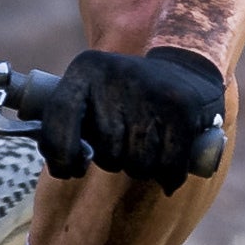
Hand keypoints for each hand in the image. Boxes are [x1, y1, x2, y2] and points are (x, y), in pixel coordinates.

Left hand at [37, 46, 226, 190]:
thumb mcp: (93, 95)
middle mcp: (116, 75)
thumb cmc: (126, 98)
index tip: (69, 170)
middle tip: (124, 143)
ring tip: (147, 147)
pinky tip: (169, 165)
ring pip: (138, 164)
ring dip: (142, 168)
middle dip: (115, 161)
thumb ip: (69, 125)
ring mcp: (152, 91)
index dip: (59, 153)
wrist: (186, 70)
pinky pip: (169, 165)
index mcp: (85, 69)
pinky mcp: (182, 108)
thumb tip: (60, 167)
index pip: (59, 114)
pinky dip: (169, 174)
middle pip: (107, 151)